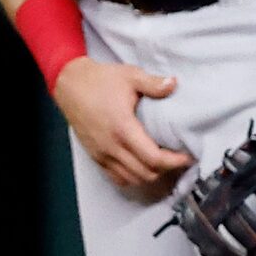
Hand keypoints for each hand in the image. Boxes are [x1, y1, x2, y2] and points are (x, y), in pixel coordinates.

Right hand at [55, 58, 191, 189]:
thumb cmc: (100, 80)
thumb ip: (154, 83)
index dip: (173, 161)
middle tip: (177, 159)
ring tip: (162, 163)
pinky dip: (132, 177)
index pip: (153, 158)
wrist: (69, 84)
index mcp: (123, 128)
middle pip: (145, 173)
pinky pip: (116, 177)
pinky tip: (141, 166)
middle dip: (165, 170)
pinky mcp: (95, 156)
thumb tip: (174, 84)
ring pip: (131, 179)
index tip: (186, 156)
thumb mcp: (130, 76)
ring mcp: (101, 153)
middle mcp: (111, 146)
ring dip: (149, 175)